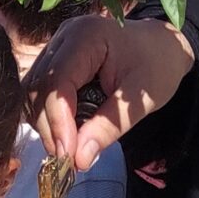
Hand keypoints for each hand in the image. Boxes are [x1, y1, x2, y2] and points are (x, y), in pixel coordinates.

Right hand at [26, 13, 193, 173]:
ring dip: (45, 123)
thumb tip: (79, 160)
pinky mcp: (57, 61)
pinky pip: (40, 91)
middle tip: (68, 160)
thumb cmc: (158, 67)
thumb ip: (108, 128)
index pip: (58, 82)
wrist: (165, 47)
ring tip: (68, 149)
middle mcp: (64, 37)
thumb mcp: (139, 103)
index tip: (68, 154)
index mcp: (86, 37)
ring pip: (33, 91)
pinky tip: (65, 133)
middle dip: (49, 127)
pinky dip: (47, 115)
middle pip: (39, 87)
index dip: (58, 121)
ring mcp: (57, 47)